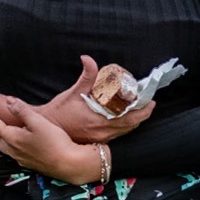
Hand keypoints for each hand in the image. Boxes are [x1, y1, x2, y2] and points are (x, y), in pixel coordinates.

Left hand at [0, 95, 97, 184]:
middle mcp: (13, 151)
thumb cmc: (54, 142)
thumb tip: (9, 101)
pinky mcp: (31, 164)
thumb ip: (22, 111)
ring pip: (7, 147)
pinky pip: (18, 153)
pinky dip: (18, 144)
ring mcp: (21, 160)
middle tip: (4, 114)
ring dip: (8, 135)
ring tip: (19, 126)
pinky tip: (31, 139)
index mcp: (12, 139)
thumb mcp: (38, 121)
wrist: (69, 164)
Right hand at [34, 57, 156, 143]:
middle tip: (148, 102)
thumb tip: (88, 58)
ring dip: (134, 120)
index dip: (144, 111)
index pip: (130, 118)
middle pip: (131, 125)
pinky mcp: (98, 140)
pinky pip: (117, 133)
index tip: (151, 101)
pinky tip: (124, 116)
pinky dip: (124, 125)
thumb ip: (86, 76)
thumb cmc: (59, 112)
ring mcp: (101, 138)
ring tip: (139, 108)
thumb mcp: (72, 92)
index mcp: (99, 121)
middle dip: (143, 114)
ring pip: (125, 131)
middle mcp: (103, 132)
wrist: (48, 130)